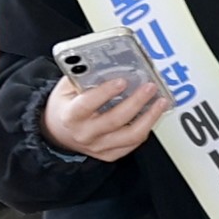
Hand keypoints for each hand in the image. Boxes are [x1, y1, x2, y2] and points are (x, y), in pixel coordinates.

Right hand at [43, 76, 165, 161]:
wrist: (58, 133)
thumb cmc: (65, 108)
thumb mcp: (65, 89)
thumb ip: (82, 77)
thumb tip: (104, 64)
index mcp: (71, 116)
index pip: (88, 104)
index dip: (105, 92)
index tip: (121, 81)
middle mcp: (86, 134)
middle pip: (115, 120)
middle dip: (136, 102)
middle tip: (149, 87)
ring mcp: (99, 146)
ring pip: (130, 135)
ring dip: (149, 117)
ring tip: (160, 102)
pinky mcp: (110, 154)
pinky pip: (133, 144)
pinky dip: (146, 128)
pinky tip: (153, 115)